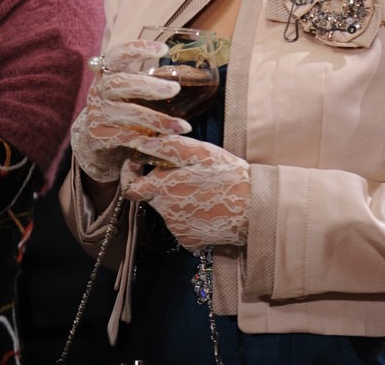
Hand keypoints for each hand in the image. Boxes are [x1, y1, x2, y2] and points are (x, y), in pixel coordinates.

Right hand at [71, 40, 190, 181]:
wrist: (93, 138)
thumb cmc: (121, 105)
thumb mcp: (130, 88)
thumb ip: (150, 78)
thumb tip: (192, 72)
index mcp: (108, 72)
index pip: (117, 55)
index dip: (138, 49)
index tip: (164, 50)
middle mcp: (99, 90)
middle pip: (118, 83)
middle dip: (148, 86)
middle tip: (175, 89)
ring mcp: (97, 113)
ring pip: (126, 113)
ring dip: (157, 119)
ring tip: (182, 126)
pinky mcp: (98, 135)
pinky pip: (126, 136)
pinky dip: (148, 139)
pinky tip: (167, 140)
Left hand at [120, 134, 250, 249]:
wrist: (253, 207)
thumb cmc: (227, 174)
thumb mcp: (199, 151)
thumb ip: (167, 146)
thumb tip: (142, 143)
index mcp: (163, 187)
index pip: (131, 187)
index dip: (131, 175)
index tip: (139, 166)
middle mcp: (164, 211)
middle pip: (153, 197)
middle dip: (164, 185)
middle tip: (189, 175)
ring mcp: (176, 229)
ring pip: (170, 211)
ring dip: (181, 200)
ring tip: (205, 191)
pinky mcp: (189, 241)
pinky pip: (184, 227)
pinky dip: (192, 218)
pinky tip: (209, 208)